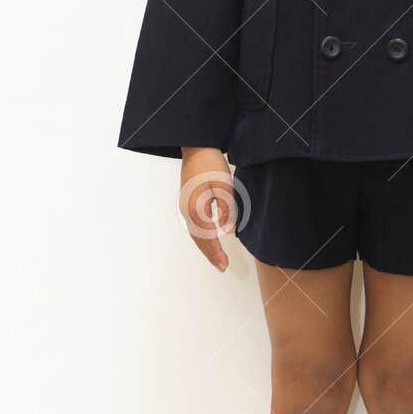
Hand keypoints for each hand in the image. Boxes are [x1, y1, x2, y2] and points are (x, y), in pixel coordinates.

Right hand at [179, 148, 235, 272]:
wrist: (196, 146)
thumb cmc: (210, 163)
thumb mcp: (224, 186)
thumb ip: (226, 210)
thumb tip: (228, 231)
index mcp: (196, 207)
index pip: (207, 236)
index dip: (216, 252)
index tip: (224, 264)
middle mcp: (186, 210)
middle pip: (198, 239)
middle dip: (210, 254)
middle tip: (222, 267)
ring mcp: (185, 206)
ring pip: (195, 233)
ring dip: (206, 247)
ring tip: (217, 259)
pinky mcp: (187, 202)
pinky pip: (194, 225)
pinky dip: (202, 237)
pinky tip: (209, 239)